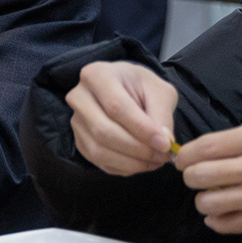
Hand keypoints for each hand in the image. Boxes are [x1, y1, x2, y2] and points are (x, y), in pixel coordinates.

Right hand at [66, 61, 178, 175]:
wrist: (124, 89)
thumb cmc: (141, 87)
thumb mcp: (159, 91)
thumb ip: (162, 114)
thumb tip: (163, 142)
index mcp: (97, 75)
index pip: (116, 107)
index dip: (142, 129)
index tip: (165, 143)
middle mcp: (79, 97)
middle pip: (103, 131)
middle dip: (137, 149)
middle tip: (163, 156)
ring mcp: (76, 121)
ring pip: (99, 150)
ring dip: (131, 162)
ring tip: (156, 161)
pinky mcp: (79, 140)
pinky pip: (99, 161)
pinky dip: (124, 167)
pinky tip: (142, 163)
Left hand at [174, 122, 241, 233]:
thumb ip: (228, 141)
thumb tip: (190, 155)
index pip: (204, 148)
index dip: (185, 156)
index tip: (182, 160)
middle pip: (200, 176)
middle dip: (191, 177)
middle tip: (197, 177)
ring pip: (207, 203)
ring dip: (203, 200)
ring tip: (213, 195)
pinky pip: (223, 224)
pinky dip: (216, 219)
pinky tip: (223, 211)